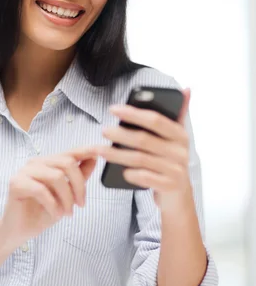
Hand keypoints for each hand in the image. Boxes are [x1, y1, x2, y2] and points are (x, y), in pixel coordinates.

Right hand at [0, 147, 97, 248]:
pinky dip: (53, 205)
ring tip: (67, 213)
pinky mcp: (16, 183)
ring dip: (66, 198)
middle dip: (79, 186)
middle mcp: (36, 162)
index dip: (86, 150)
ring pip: (56, 177)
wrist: (20, 231)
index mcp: (48, 162)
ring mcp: (24, 171)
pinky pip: (41, 190)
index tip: (101, 150)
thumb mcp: (67, 195)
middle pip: (66, 163)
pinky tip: (55, 214)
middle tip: (81, 205)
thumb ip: (78, 176)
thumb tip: (94, 158)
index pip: (70, 152)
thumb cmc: (42, 212)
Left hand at [97, 88, 191, 207]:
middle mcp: (180, 151)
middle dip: (120, 134)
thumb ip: (178, 115)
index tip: (113, 109)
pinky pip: (145, 177)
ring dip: (117, 154)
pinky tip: (120, 171)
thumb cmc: (170, 161)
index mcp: (180, 135)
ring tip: (100, 149)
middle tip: (103, 130)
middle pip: (144, 140)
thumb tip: (186, 90)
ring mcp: (176, 169)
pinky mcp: (169, 185)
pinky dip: (131, 174)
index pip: (155, 120)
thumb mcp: (175, 139)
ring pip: (140, 159)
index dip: (133, 113)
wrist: (178, 195)